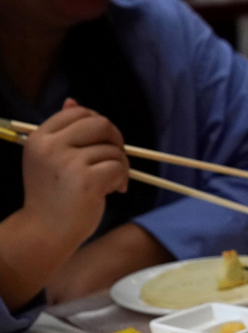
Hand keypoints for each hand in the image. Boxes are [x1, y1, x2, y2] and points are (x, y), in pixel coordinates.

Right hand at [21, 98, 128, 241]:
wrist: (45, 231)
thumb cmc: (52, 196)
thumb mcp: (50, 159)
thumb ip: (64, 132)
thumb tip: (73, 101)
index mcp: (40, 137)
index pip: (78, 112)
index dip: (99, 125)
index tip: (103, 143)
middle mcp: (51, 146)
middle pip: (101, 124)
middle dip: (116, 141)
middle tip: (116, 160)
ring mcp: (68, 162)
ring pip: (113, 150)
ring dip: (120, 167)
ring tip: (110, 184)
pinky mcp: (86, 180)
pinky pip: (118, 167)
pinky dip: (122, 179)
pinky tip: (114, 191)